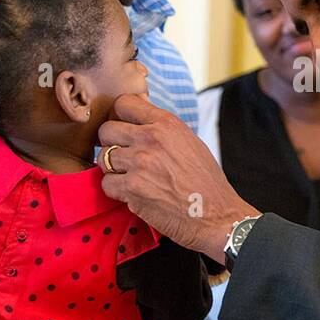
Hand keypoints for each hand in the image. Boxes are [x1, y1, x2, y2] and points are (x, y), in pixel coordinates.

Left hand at [99, 94, 255, 262]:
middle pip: (107, 130)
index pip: (125, 103)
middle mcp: (151, 139)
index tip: (124, 128)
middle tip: (123, 155)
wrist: (216, 215)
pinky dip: (116, 190)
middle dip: (111, 143)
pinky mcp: (132, 189)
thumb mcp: (190, 142)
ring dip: (113, 168)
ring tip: (130, 176)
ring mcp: (139, 164)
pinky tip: (132, 193)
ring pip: (103, 157)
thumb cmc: (206, 181)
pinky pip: (106, 184)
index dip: (120, 116)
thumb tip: (139, 108)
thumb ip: (163, 127)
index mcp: (167, 124)